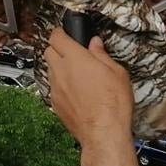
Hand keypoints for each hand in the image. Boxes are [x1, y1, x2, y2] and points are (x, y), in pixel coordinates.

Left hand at [45, 28, 140, 165]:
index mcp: (75, 58)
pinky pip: (53, 88)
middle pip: (48, 51)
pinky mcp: (55, 104)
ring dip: (59, 67)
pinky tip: (76, 91)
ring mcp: (55, 88)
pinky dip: (61, 85)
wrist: (104, 133)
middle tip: (71, 52)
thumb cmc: (113, 103)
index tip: (67, 33)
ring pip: (50, 70)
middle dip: (57, 48)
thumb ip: (102, 55)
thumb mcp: (117, 72)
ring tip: (76, 73)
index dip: (61, 33)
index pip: (56, 36)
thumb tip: (95, 44)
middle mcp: (61, 71)